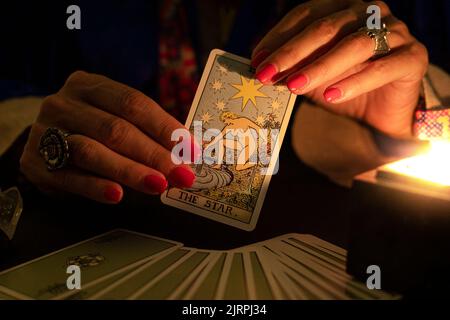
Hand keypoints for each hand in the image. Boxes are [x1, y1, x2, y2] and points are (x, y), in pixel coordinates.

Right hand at [20, 71, 195, 203]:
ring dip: (129, 170)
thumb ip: (145, 132)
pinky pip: (70, 177)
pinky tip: (117, 195)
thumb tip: (187, 154)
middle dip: (154, 154)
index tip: (191, 149)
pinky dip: (95, 186)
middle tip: (181, 174)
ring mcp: (45, 132)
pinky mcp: (34, 163)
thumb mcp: (113, 118)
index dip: (165, 127)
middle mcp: (64, 103)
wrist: (43, 142)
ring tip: (158, 185)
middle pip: (115, 129)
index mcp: (89, 85)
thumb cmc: (90, 130)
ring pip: (92, 151)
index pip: (133, 103)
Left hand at [251, 0, 427, 137]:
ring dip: (319, 67)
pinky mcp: (413, 57)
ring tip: (294, 87)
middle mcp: (369, 12)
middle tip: (266, 75)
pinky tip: (331, 96)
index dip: (278, 37)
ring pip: (353, 45)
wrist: (383, 110)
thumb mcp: (313, 74)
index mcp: (343, 8)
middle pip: (326, 27)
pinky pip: (382, 67)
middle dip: (292, 53)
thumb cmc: (344, 85)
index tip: (256, 61)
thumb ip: (292, 67)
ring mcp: (395, 31)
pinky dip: (355, 82)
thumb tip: (260, 67)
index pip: (306, 14)